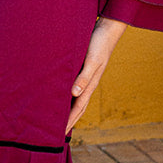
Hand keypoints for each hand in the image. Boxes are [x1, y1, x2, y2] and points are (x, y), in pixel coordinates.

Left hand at [67, 17, 126, 133]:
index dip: (69, 121)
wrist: (107, 29)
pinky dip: (66, 95)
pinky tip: (59, 95)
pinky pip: (72, 87)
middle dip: (68, 121)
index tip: (59, 134)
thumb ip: (84, 77)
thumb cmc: (99, 43)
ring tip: (56, 119)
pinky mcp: (82, 69)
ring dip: (67, 109)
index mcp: (91, 84)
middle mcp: (88, 83)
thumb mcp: (92, 60)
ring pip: (75, 98)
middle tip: (56, 133)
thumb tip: (74, 94)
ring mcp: (85, 77)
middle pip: (77, 107)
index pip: (78, 108)